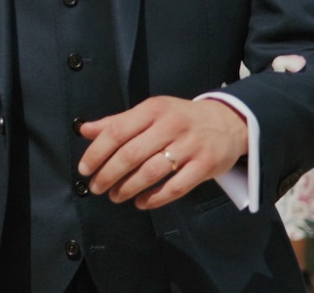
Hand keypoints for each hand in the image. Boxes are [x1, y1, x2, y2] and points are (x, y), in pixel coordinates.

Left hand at [78, 96, 247, 210]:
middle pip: (131, 154)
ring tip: (115, 196)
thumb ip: (118, 122)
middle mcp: (171, 125)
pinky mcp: (205, 166)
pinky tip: (141, 202)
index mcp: (154, 110)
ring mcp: (190, 146)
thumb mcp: (151, 112)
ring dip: (127, 188)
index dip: (97, 153)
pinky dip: (154, 199)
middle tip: (96, 187)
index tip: (84, 169)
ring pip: (151, 172)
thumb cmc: (181, 118)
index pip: (117, 132)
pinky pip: (175, 188)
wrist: (229, 122)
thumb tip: (85, 130)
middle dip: (108, 174)